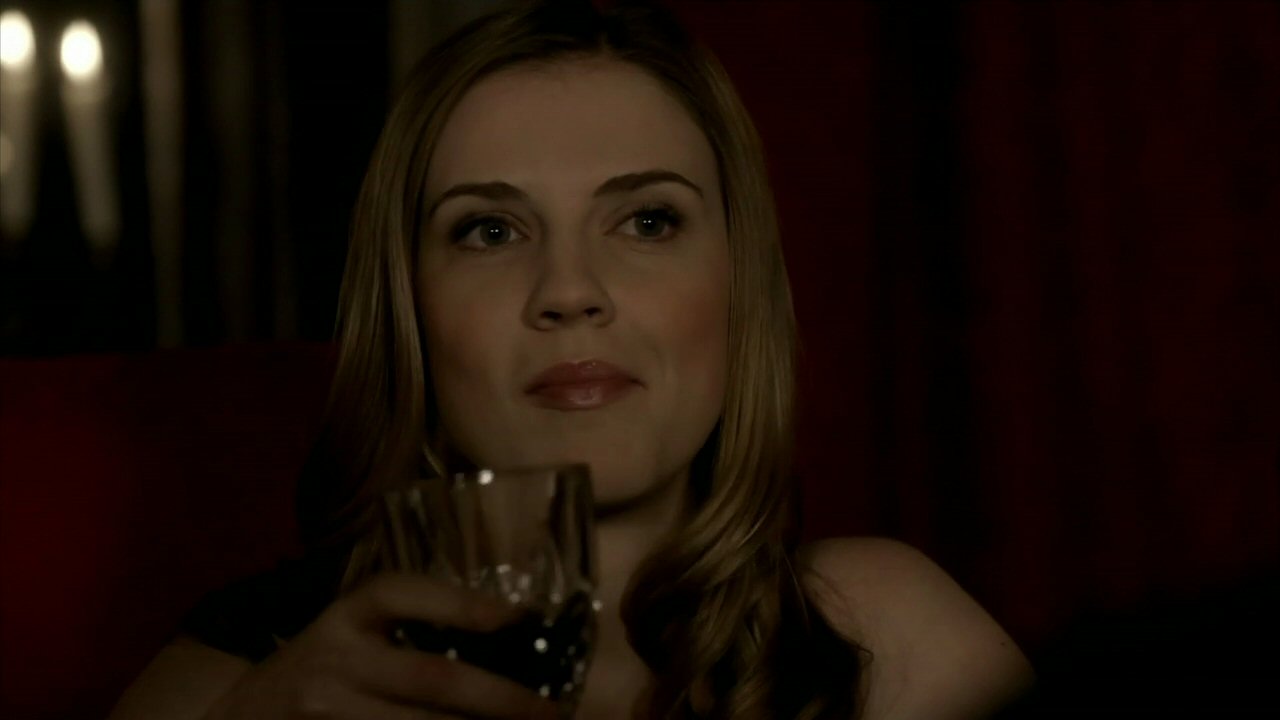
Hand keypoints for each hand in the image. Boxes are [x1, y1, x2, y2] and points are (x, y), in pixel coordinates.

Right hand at [203, 573, 557, 718]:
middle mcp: (335, 659)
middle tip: (552, 711)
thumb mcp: (349, 632)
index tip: (512, 616)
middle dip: (500, 699)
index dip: (456, 602)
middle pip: (430, 678)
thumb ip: (406, 627)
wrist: (234, 715)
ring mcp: (328, 710)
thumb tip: (508, 633)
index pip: (398, 593)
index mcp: (344, 616)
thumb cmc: (317, 666)